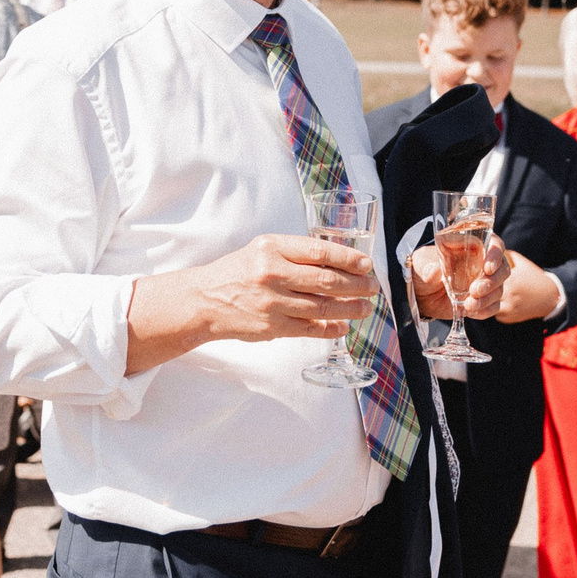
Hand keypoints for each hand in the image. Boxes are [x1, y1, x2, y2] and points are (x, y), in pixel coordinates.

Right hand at [137, 233, 376, 347]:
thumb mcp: (263, 250)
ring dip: (350, 308)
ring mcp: (272, 302)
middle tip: (372, 287)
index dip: (348, 259)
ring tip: (365, 307)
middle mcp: (272, 273)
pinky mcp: (271, 327)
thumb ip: (296, 254)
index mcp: (272, 248)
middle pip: (326, 281)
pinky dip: (330, 329)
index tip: (365, 264)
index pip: (319, 251)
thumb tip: (338, 263)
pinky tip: (343, 325)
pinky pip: (310, 329)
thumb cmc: (238, 272)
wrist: (204, 300)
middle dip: (356, 285)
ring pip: (322, 307)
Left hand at [408, 237, 509, 320]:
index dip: (495, 254)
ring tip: (468, 306)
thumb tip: (433, 271)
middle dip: (492, 282)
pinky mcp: (482, 300)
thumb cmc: (422, 269)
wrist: (420, 293)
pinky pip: (493, 306)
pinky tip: (471, 312)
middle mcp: (483, 263)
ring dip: (487, 299)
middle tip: (474, 290)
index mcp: (472, 246)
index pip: (494, 244)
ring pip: (499, 289)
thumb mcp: (420, 263)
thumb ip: (427, 266)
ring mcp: (484, 283)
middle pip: (502, 269)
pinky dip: (485, 310)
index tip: (487, 268)